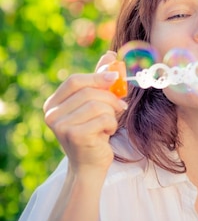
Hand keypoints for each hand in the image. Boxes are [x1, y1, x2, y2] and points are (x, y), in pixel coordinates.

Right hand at [43, 51, 126, 176]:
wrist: (91, 165)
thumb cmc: (95, 132)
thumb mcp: (96, 104)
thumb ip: (99, 81)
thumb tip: (110, 56)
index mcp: (53, 104)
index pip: (74, 81)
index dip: (96, 76)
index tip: (115, 77)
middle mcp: (52, 114)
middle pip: (87, 92)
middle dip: (109, 96)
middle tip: (121, 104)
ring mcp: (61, 126)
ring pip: (97, 105)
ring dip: (111, 113)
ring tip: (110, 122)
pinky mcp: (75, 136)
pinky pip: (103, 119)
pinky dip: (111, 124)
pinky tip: (107, 133)